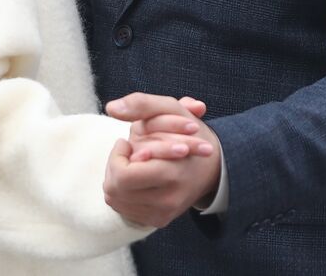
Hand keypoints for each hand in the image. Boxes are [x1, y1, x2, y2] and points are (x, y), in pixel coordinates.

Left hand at [103, 93, 222, 227]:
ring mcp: (162, 214)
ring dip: (116, 178)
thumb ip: (142, 104)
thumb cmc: (189, 133)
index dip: (118, 156)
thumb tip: (112, 107)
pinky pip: (123, 209)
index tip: (128, 142)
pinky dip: (123, 191)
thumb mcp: (171, 109)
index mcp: (173, 174)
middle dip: (115, 166)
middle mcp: (167, 201)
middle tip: (127, 151)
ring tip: (132, 163)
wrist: (213, 166)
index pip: (124, 176)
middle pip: (114, 189)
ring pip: (114, 199)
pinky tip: (135, 178)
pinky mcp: (157, 221)